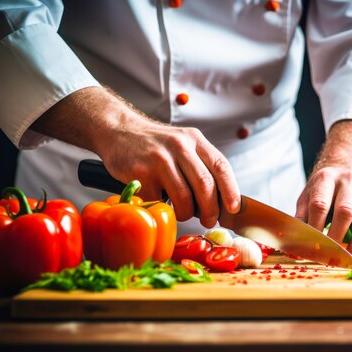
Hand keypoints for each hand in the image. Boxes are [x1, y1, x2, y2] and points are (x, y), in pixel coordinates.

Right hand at [31, 86, 240, 224]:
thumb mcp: (183, 144)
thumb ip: (201, 165)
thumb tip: (221, 200)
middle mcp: (179, 146)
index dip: (231, 190)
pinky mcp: (141, 172)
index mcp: (194, 140)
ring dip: (187, 214)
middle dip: (211, 209)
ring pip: (184, 197)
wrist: (118, 130)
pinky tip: (161, 202)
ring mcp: (159, 159)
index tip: (233, 209)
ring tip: (185, 214)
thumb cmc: (156, 145)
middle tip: (209, 220)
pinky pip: (159, 201)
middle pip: (205, 185)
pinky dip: (163, 208)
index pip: (221, 166)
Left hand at [294, 120, 351, 258]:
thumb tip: (292, 243)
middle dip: (338, 236)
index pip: (320, 204)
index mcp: (326, 178)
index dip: (316, 227)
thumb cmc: (325, 191)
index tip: (313, 247)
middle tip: (332, 257)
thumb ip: (302, 216)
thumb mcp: (308, 196)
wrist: (347, 170)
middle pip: (345, 210)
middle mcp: (350, 180)